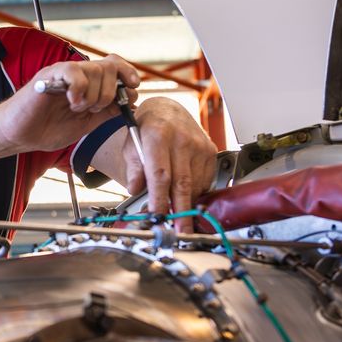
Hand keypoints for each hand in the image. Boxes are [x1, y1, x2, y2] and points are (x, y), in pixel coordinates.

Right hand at [0, 56, 140, 152]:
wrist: (19, 135)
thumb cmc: (46, 129)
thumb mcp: (86, 124)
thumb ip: (106, 112)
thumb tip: (130, 103)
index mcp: (88, 83)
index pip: (115, 66)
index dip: (128, 75)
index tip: (133, 90)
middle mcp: (77, 74)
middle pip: (110, 67)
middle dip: (111, 91)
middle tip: (95, 108)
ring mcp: (64, 74)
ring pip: (95, 70)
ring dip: (94, 95)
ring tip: (78, 108)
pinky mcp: (50, 75)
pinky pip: (74, 71)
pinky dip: (79, 89)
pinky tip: (71, 102)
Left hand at [121, 97, 218, 227]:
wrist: (168, 110)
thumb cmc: (147, 128)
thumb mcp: (131, 144)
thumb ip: (133, 167)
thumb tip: (134, 189)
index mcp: (158, 134)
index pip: (160, 174)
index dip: (159, 199)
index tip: (158, 217)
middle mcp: (182, 139)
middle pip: (182, 183)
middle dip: (181, 211)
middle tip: (179, 231)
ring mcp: (199, 145)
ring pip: (195, 185)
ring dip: (186, 202)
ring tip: (177, 213)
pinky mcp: (211, 151)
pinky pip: (205, 180)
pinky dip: (196, 192)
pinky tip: (186, 194)